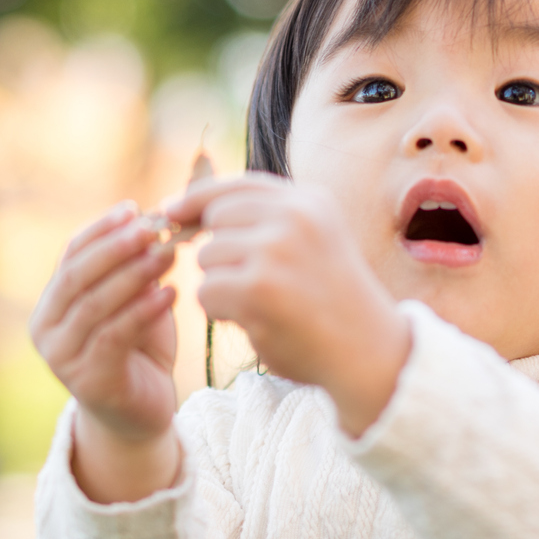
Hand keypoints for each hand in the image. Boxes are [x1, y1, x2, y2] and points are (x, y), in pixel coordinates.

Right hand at [29, 203, 183, 502]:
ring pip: (95, 305)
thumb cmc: (138, 352)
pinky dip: (143, 311)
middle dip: (116, 247)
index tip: (134, 209)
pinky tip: (172, 293)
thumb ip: (135, 266)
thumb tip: (155, 214)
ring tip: (169, 254)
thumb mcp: (134, 301)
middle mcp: (46, 330)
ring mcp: (62, 358)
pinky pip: (114, 336)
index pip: (70, 255)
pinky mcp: (88, 381)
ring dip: (134, 275)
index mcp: (52, 304)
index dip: (100, 229)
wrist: (140, 416)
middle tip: (153, 227)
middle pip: (77, 276)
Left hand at [162, 176, 411, 436]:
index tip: (170, 209)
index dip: (198, 197)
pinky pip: (207, 293)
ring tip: (262, 306)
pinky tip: (256, 322)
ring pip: (208, 258)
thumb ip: (268, 220)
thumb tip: (190, 208)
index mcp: (309, 201)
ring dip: (222, 286)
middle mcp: (293, 217)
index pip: (238, 185)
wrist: (368, 353)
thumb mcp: (313, 242)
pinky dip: (221, 312)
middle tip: (250, 283)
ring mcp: (275, 251)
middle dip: (219, 253)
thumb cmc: (334, 303)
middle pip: (216, 220)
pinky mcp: (257, 289)